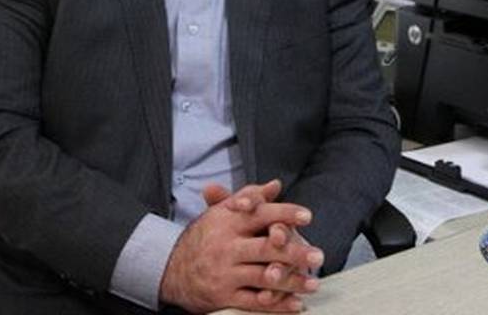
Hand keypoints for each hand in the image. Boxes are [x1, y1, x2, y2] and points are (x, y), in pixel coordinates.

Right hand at [159, 180, 323, 312]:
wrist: (170, 268)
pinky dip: (277, 304)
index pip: (260, 214)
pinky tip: (296, 303)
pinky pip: (254, 302)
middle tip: (318, 255)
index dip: (284, 213)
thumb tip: (275, 185)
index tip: (307, 216)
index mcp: (228, 222)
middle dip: (295, 253)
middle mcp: (227, 246)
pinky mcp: (223, 295)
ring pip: (264, 278)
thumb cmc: (204, 236)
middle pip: (266, 248)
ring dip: (292, 282)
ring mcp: (225, 273)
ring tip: (313, 283)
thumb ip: (250, 196)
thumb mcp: (222, 212)